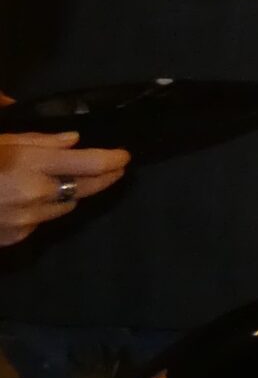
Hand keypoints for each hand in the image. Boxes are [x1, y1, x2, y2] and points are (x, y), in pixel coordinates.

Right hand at [0, 132, 130, 245]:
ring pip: (67, 206)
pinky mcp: (17, 237)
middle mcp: (38, 194)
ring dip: (69, 195)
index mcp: (33, 165)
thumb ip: (39, 141)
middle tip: (116, 169)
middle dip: (105, 177)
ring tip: (63, 183)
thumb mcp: (2, 142)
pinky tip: (27, 202)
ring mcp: (28, 219)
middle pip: (87, 188)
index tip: (124, 157)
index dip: (113, 159)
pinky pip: (41, 222)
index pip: (91, 164)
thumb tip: (74, 140)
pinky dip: (41, 211)